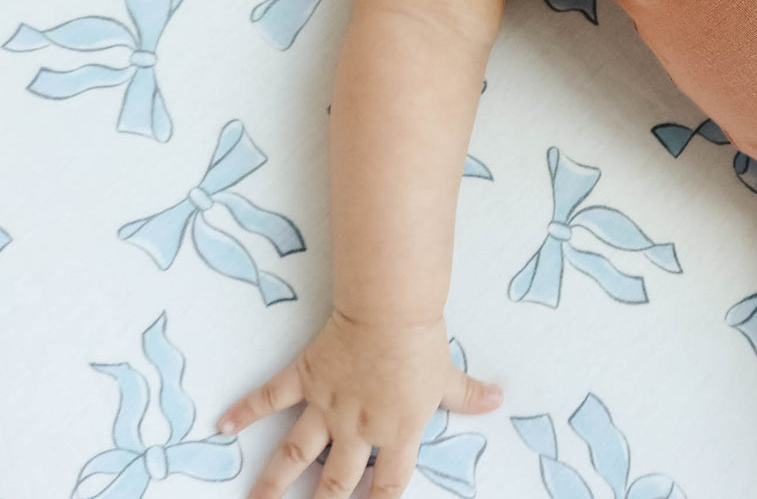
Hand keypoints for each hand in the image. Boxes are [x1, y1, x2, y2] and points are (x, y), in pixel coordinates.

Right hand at [216, 309, 503, 497]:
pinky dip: (246, 410)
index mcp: (396, 432)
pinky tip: (223, 425)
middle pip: (334, 481)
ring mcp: (327, 406)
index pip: (386, 485)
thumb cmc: (422, 342)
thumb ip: (468, 394)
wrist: (390, 310)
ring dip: (273, 481)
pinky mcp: (306, 378)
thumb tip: (499, 399)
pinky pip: (271, 397)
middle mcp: (357, 429)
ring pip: (295, 455)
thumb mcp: (448, 375)